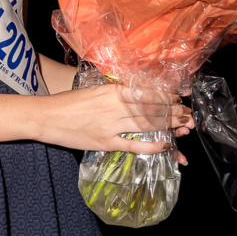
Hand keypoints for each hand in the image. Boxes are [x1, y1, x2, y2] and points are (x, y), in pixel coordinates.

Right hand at [36, 82, 192, 158]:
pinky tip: (165, 144)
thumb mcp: (94, 90)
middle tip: (189, 114)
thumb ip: (115, 92)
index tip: (178, 98)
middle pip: (151, 110)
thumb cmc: (68, 102)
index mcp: (112, 91)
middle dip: (173, 112)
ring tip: (184, 126)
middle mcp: (115, 107)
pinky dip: (151, 145)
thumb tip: (136, 93)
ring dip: (168, 126)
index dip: (166, 97)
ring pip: (146, 125)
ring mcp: (111, 126)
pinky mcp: (106, 142)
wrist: (47, 117)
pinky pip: (133, 145)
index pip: (146, 93)